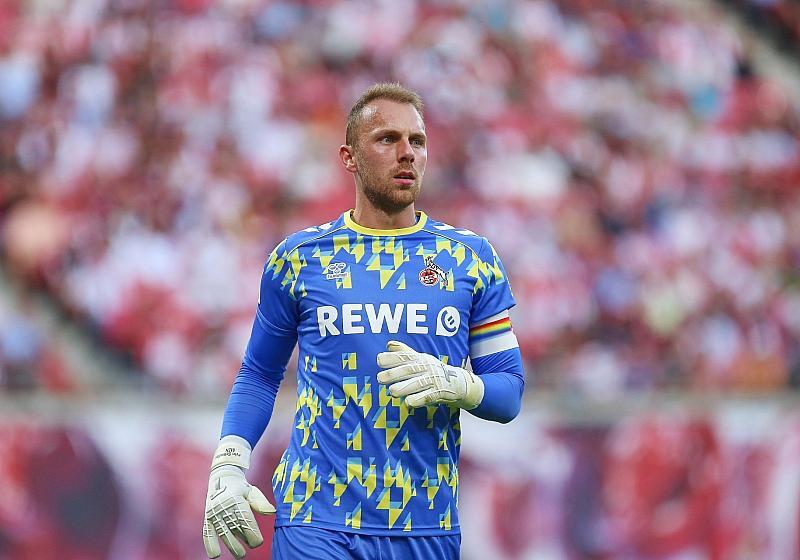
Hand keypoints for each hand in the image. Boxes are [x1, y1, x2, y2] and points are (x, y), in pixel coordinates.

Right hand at [203, 436, 274, 558]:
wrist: (222, 476)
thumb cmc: (241, 487)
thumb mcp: (252, 491)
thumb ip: (260, 502)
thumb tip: (272, 512)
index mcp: (237, 501)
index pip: (246, 521)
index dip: (253, 534)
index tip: (258, 541)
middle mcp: (225, 508)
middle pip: (236, 529)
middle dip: (246, 540)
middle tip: (252, 546)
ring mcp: (215, 513)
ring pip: (224, 533)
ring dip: (232, 546)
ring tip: (240, 555)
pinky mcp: (208, 518)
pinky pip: (207, 533)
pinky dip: (210, 544)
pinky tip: (215, 555)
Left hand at [376, 340, 483, 408]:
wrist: (457, 382)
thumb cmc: (433, 370)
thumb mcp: (421, 359)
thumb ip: (405, 352)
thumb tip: (389, 345)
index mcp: (421, 359)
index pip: (405, 356)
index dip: (392, 358)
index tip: (379, 360)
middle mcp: (427, 368)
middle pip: (410, 370)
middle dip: (394, 374)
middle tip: (380, 378)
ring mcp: (434, 380)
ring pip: (418, 384)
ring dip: (404, 387)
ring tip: (392, 391)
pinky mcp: (439, 393)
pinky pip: (428, 397)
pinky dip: (418, 400)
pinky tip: (408, 403)